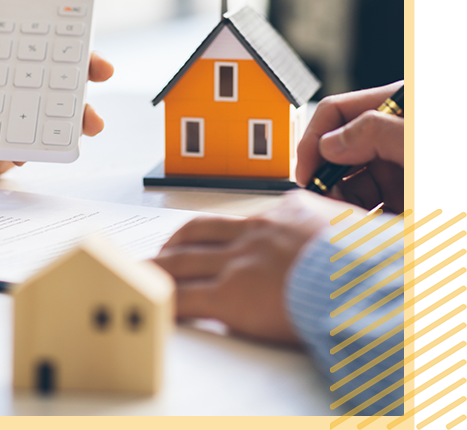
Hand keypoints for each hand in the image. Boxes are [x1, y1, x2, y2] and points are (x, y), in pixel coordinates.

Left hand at [0, 51, 114, 178]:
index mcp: (16, 68)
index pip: (63, 63)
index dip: (88, 64)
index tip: (103, 68)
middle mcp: (18, 103)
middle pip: (60, 110)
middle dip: (80, 117)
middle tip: (91, 122)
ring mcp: (4, 133)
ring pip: (23, 147)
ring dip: (15, 154)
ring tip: (9, 157)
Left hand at [152, 191, 361, 343]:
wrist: (372, 278)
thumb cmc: (377, 262)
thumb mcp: (358, 233)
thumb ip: (335, 234)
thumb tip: (344, 242)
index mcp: (287, 213)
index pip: (240, 219)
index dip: (217, 232)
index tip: (206, 239)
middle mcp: (256, 231)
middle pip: (197, 232)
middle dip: (175, 244)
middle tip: (161, 254)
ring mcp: (240, 261)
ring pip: (181, 259)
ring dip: (158, 268)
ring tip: (144, 275)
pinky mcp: (231, 294)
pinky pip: (184, 296)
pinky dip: (164, 301)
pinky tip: (154, 308)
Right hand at [295, 82, 403, 213]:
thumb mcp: (421, 144)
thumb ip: (375, 133)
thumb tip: (329, 144)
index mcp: (398, 109)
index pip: (337, 111)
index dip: (313, 140)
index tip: (306, 173)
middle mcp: (395, 135)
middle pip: (340, 148)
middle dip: (326, 175)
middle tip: (323, 201)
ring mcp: (402, 166)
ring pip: (352, 179)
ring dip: (341, 200)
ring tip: (345, 219)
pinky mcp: (409, 195)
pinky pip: (371, 203)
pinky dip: (359, 216)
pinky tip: (363, 226)